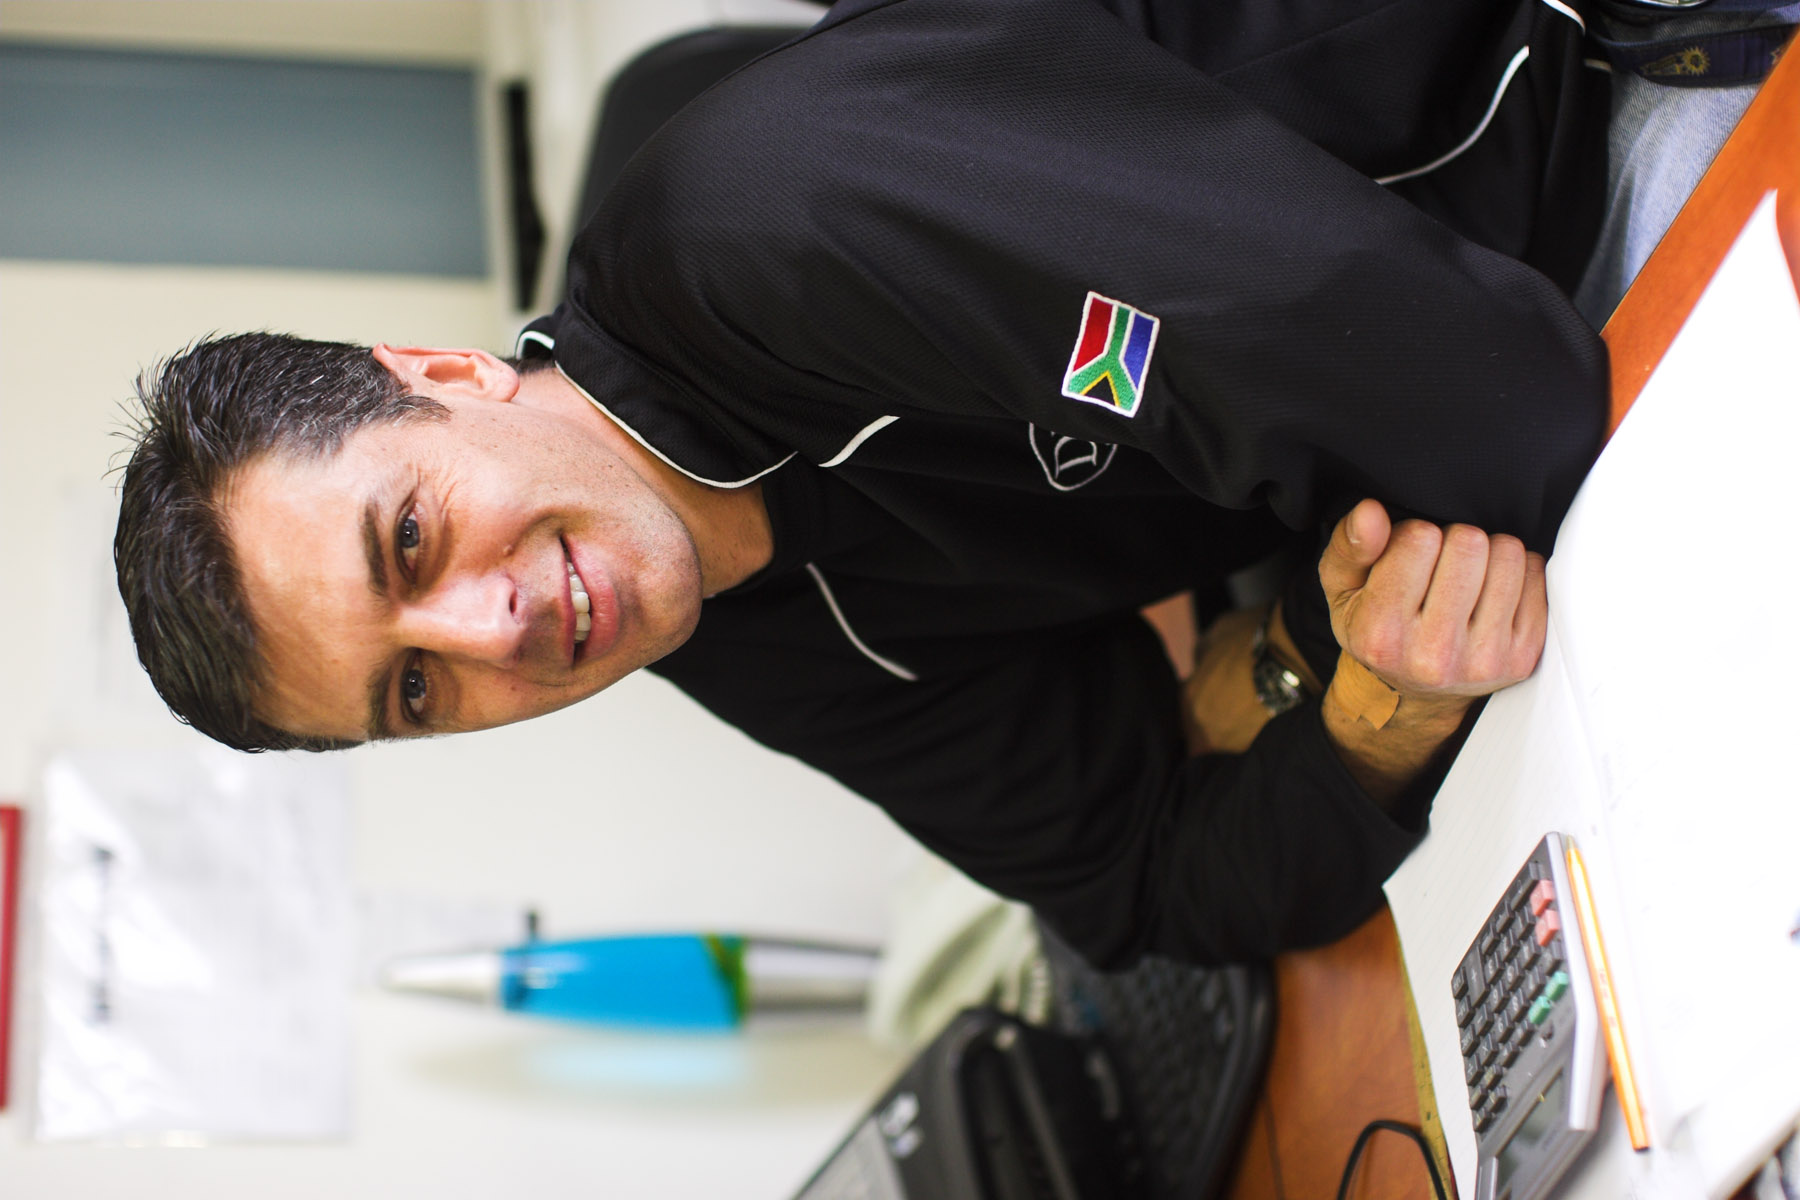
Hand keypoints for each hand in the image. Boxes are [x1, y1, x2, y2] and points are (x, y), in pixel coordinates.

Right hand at [1319, 499, 1546, 701]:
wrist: (1413, 694)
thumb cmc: (1376, 629)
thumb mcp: (1342, 589)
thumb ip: (1348, 547)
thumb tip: (1370, 512)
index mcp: (1381, 635)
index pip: (1419, 538)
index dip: (1412, 535)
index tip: (1406, 557)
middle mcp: (1433, 655)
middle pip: (1469, 542)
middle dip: (1454, 540)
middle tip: (1440, 565)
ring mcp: (1483, 660)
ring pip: (1508, 554)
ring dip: (1489, 552)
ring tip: (1466, 575)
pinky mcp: (1521, 659)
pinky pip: (1536, 575)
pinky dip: (1516, 572)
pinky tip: (1489, 592)